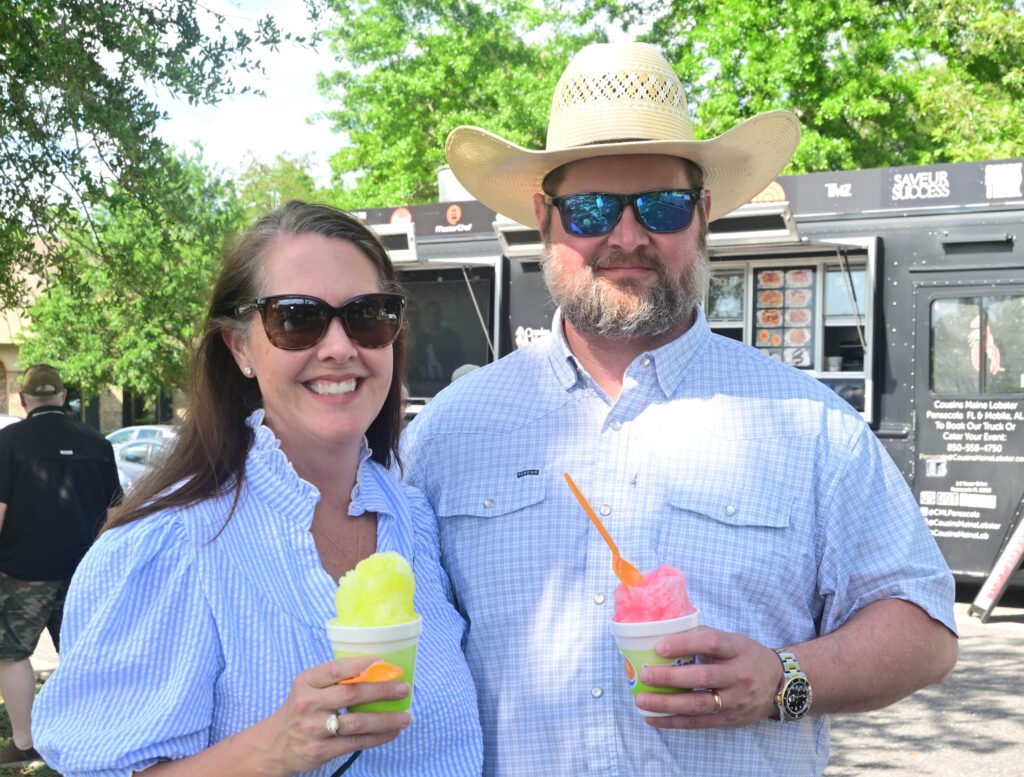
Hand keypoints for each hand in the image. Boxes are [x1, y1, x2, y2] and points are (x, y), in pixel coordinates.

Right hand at [264, 656, 411, 773]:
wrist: (273, 746)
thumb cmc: (300, 710)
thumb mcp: (308, 688)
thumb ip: (334, 680)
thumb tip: (377, 671)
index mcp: (307, 682)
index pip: (337, 669)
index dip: (362, 665)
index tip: (385, 664)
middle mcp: (309, 703)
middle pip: (352, 694)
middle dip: (382, 691)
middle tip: (404, 689)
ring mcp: (314, 729)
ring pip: (357, 722)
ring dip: (386, 719)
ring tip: (406, 716)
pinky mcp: (320, 750)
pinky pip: (356, 742)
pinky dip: (378, 737)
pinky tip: (392, 732)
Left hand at [635, 626, 781, 727]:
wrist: (781, 685)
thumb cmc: (747, 657)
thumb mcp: (733, 640)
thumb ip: (704, 637)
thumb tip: (665, 634)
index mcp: (737, 649)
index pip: (711, 643)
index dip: (684, 644)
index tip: (659, 647)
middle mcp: (738, 675)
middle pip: (703, 677)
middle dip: (671, 678)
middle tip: (645, 675)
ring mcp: (735, 700)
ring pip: (699, 705)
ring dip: (667, 704)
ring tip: (642, 701)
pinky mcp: (729, 720)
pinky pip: (698, 723)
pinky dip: (673, 722)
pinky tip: (652, 719)